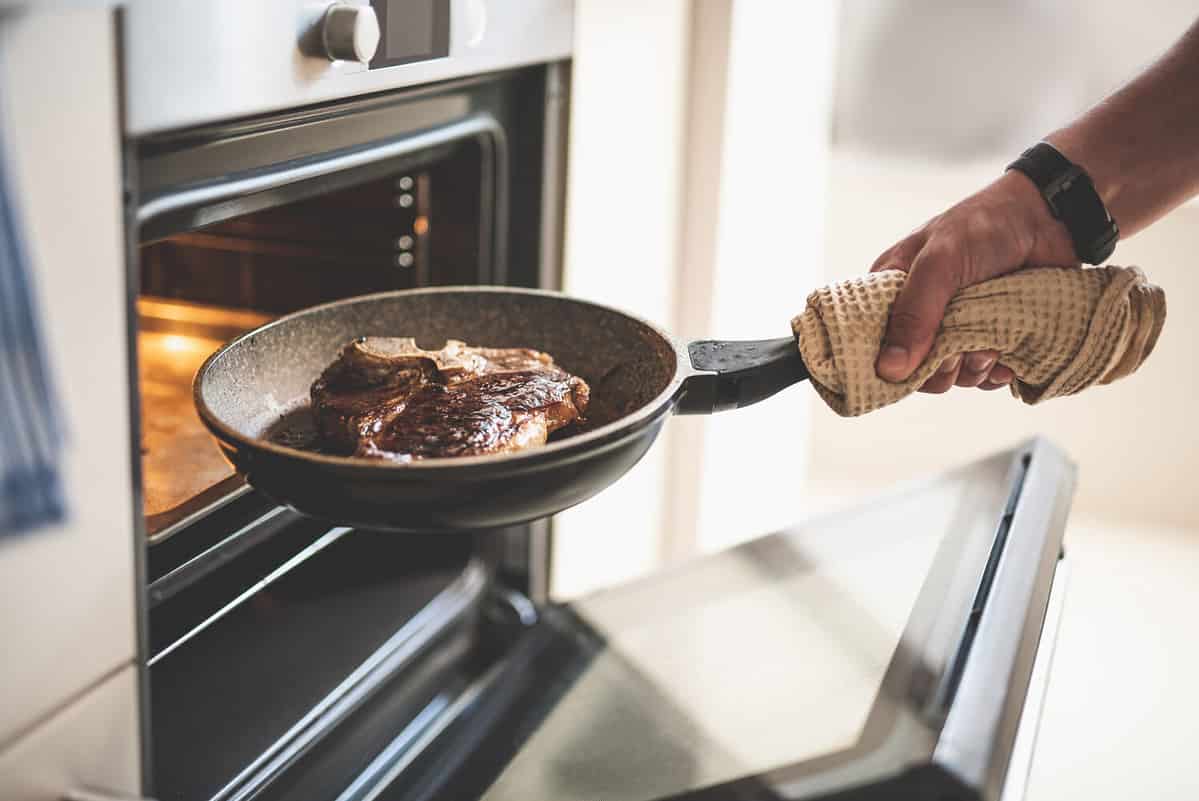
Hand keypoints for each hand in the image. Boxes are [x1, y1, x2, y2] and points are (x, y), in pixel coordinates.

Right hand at [870, 170, 1078, 391]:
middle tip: (959, 351)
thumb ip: (914, 314)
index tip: (913, 364)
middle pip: (915, 370)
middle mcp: (921, 315)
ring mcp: (957, 329)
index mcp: (894, 292)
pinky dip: (995, 372)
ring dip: (972, 369)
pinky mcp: (989, 339)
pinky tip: (1006, 356)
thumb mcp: (939, 262)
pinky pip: (984, 375)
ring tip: (991, 346)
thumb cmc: (985, 226)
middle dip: (940, 368)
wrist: (1048, 218)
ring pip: (952, 376)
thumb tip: (889, 369)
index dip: (889, 362)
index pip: (874, 343)